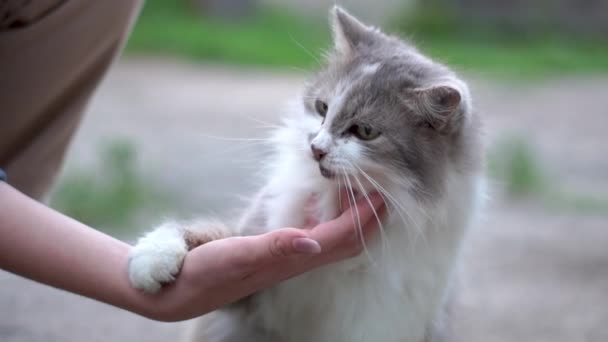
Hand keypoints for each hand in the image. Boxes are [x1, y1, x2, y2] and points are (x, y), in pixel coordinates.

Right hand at [145, 192, 383, 320]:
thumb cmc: (206, 273)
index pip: (342, 237)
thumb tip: (312, 240)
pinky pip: (315, 234)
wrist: (182, 291)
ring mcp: (287, 257)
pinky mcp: (276, 252)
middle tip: (383, 187)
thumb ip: (274, 247)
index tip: (384, 191)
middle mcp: (296, 259)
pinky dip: (329, 216)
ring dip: (352, 216)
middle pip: (347, 241)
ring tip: (362, 190)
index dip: (365, 216)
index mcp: (291, 259)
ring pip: (334, 238)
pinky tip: (324, 201)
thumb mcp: (237, 256)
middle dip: (369, 217)